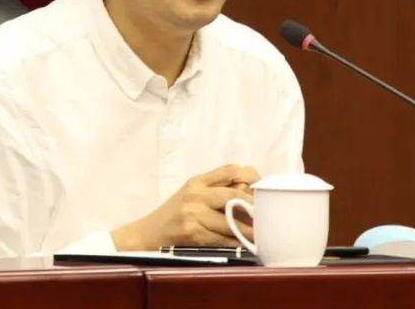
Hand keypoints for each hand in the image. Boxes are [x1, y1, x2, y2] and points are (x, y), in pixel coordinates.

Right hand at [111, 164, 259, 250]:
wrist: (148, 233)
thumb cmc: (175, 213)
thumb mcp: (192, 193)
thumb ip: (216, 188)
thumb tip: (250, 193)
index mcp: (197, 181)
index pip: (229, 170)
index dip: (250, 176)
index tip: (261, 187)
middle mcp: (195, 194)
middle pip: (232, 195)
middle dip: (252, 206)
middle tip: (266, 214)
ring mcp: (193, 214)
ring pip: (229, 221)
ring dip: (247, 229)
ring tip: (260, 233)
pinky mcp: (192, 232)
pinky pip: (220, 238)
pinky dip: (234, 242)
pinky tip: (243, 244)